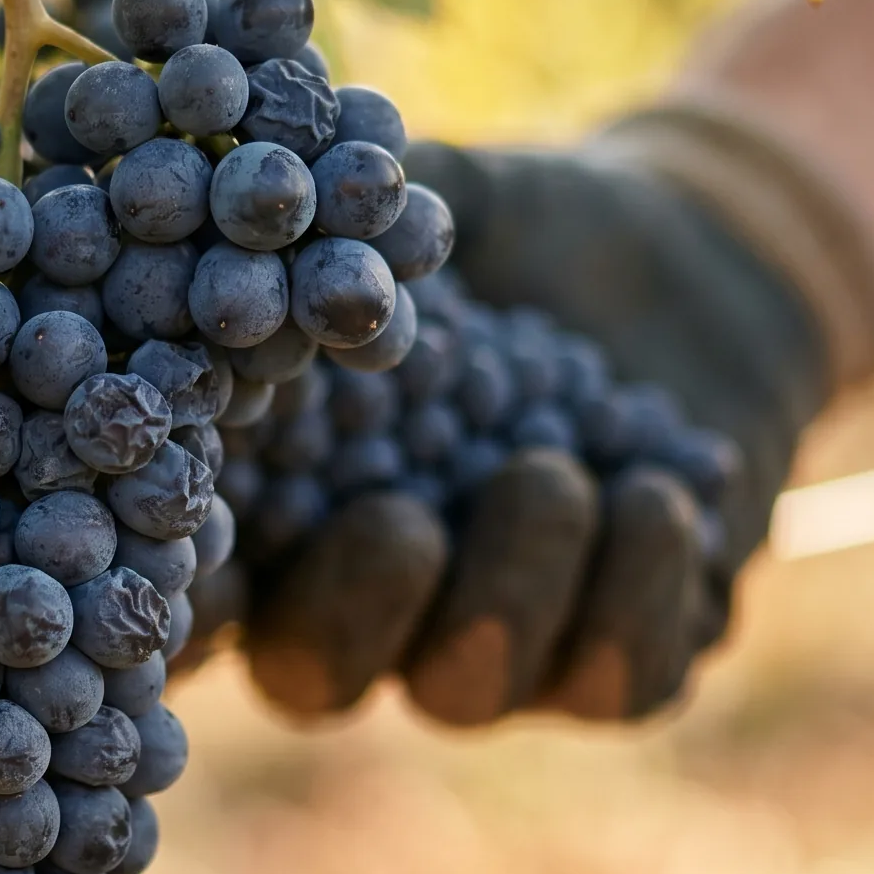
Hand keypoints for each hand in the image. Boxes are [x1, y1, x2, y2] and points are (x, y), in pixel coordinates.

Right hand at [231, 127, 869, 724]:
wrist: (701, 266)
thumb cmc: (527, 232)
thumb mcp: (442, 203)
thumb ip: (353, 220)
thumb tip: (270, 186)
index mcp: (283, 492)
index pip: (195, 582)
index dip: (172, 598)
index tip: (198, 558)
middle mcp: (371, 597)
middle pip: (313, 672)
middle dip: (350, 612)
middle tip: (400, 519)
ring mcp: (492, 644)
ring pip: (468, 688)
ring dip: (510, 585)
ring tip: (554, 468)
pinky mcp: (621, 657)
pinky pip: (620, 680)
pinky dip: (636, 590)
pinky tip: (653, 491)